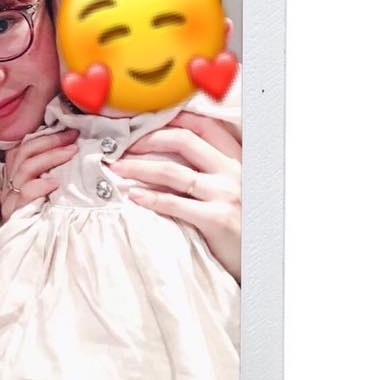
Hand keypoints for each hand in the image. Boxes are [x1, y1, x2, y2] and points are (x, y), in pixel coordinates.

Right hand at [0, 128, 79, 218]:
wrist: (21, 250)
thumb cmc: (38, 219)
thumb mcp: (45, 193)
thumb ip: (52, 174)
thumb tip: (76, 155)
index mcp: (16, 174)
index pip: (26, 147)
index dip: (47, 137)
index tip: (71, 132)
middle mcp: (11, 183)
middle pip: (25, 152)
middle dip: (51, 142)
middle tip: (73, 138)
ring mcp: (11, 197)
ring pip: (26, 168)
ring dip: (51, 157)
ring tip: (71, 153)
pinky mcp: (15, 213)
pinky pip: (26, 194)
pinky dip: (41, 185)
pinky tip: (56, 183)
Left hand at [110, 113, 241, 281]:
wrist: (263, 259)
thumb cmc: (242, 224)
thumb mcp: (235, 188)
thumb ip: (212, 170)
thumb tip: (168, 154)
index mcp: (236, 160)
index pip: (204, 126)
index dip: (172, 120)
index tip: (145, 121)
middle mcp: (232, 171)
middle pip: (183, 141)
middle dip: (147, 139)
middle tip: (122, 145)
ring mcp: (225, 194)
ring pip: (172, 171)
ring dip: (138, 167)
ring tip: (116, 168)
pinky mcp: (217, 219)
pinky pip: (175, 203)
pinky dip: (150, 198)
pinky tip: (133, 196)